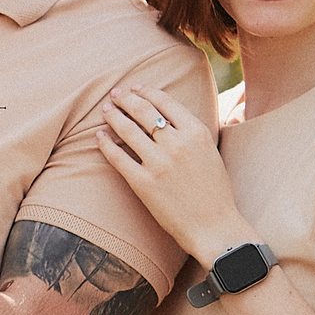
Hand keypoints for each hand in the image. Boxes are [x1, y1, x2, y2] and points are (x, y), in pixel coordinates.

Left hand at [95, 84, 248, 264]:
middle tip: (115, 94)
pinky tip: (100, 137)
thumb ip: (192, 132)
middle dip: (126, 99)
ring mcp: (159, 163)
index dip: (146, 92)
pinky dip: (106, 144)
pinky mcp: (143, 183)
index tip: (136, 88)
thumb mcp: (210, 152)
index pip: (165, 102)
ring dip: (114, 117)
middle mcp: (177, 144)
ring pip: (128, 131)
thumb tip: (169, 115)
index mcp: (197, 132)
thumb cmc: (215, 191)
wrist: (214, 226)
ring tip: (106, 111)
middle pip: (144, 111)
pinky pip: (118, 157)